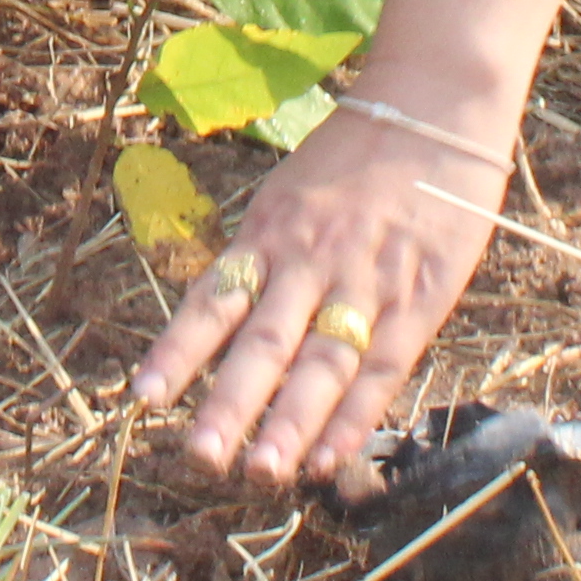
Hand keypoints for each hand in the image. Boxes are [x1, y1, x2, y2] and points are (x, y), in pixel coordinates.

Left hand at [130, 100, 508, 488]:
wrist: (436, 107)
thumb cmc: (354, 157)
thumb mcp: (291, 195)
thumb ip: (263, 260)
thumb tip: (223, 328)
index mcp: (270, 232)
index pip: (215, 300)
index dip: (179, 350)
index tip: (144, 398)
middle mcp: (311, 260)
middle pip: (265, 342)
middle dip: (231, 403)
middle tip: (199, 458)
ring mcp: (366, 282)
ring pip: (323, 363)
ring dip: (292, 423)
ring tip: (262, 473)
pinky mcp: (419, 300)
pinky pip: (383, 367)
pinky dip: (356, 416)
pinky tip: (332, 459)